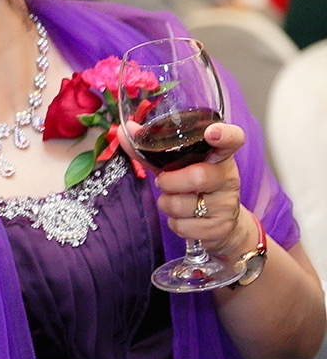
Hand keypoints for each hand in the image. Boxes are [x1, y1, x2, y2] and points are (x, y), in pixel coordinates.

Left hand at [148, 120, 256, 260]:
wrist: (222, 224)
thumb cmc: (194, 187)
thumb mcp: (177, 167)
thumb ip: (152, 151)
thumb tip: (126, 130)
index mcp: (220, 157)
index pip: (232, 140)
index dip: (224, 134)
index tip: (211, 132)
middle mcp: (228, 178)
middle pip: (198, 176)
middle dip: (170, 181)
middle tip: (164, 182)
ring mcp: (227, 204)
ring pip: (183, 205)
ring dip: (167, 203)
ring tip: (174, 200)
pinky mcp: (220, 228)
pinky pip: (182, 226)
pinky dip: (173, 222)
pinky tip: (183, 218)